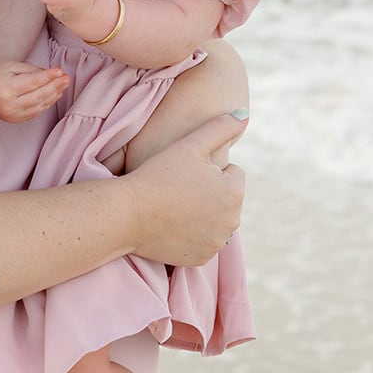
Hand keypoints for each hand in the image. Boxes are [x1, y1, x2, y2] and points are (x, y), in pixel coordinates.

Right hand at [0, 60, 68, 123]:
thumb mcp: (11, 67)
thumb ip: (32, 70)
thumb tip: (52, 74)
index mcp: (6, 89)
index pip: (34, 83)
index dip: (49, 77)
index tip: (60, 71)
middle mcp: (9, 105)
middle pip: (39, 95)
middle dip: (55, 86)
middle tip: (66, 78)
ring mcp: (12, 115)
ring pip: (40, 105)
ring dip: (54, 95)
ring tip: (63, 85)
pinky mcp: (15, 119)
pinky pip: (36, 112)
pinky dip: (47, 103)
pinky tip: (54, 95)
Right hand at [124, 113, 247, 267]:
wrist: (127, 215)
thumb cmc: (157, 175)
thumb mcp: (190, 144)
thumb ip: (221, 127)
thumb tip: (244, 114)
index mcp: (235, 191)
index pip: (231, 172)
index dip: (207, 168)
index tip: (184, 171)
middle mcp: (233, 221)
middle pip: (224, 198)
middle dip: (209, 192)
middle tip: (177, 188)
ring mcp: (217, 243)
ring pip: (214, 219)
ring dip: (202, 213)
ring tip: (174, 205)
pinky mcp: (201, 258)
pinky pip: (203, 241)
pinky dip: (192, 234)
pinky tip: (172, 225)